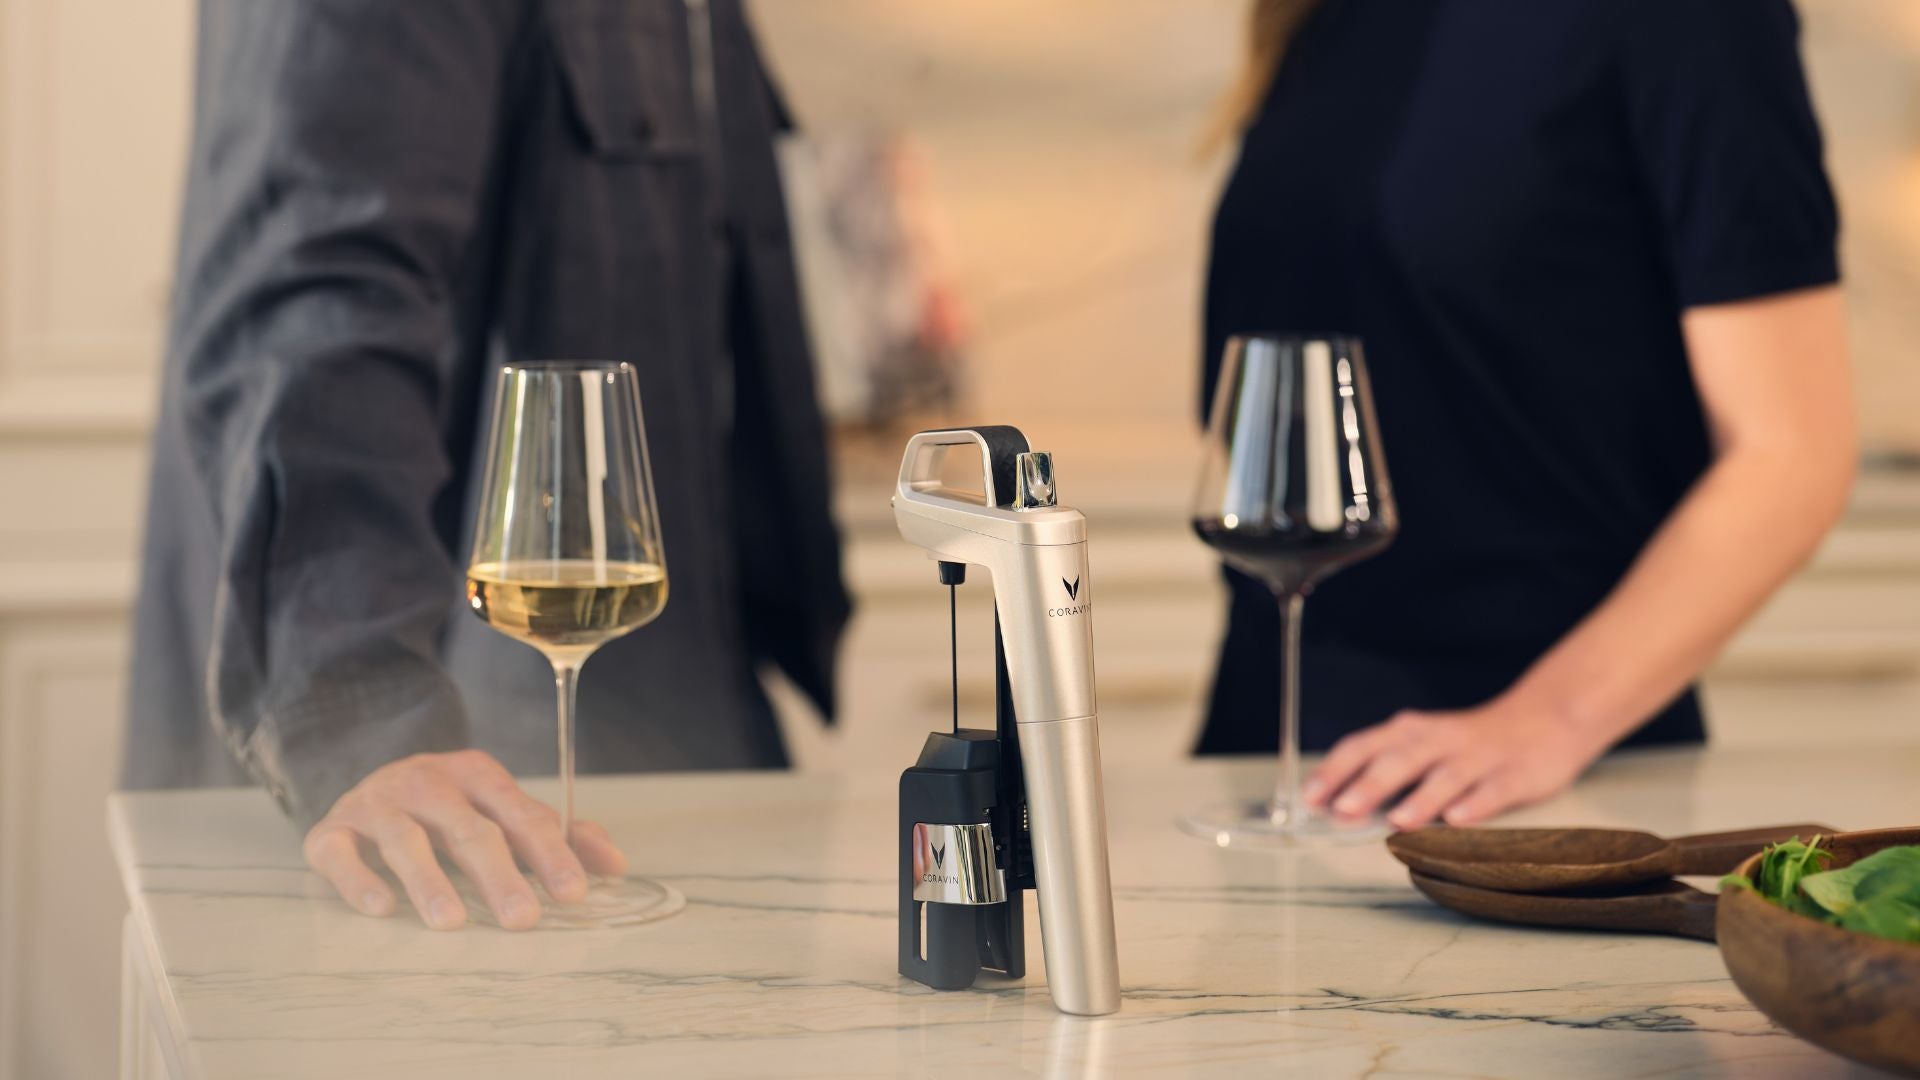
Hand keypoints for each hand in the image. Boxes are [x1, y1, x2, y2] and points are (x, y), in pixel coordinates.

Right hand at [303, 749, 628, 929]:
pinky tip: (381, 909)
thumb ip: (558, 837)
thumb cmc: (448, 810)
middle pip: (468, 828)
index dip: (548, 853)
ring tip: (452, 924)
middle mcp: (426, 782)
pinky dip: (359, 878)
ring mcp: (375, 803)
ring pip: (404, 839)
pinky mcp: (330, 829)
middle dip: (499, 875)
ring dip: (429, 881)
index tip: (572, 894)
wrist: (365, 785)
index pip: (519, 814)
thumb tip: (617, 867)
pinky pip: (340, 851)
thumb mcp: (501, 812)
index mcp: (476, 776)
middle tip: (523, 921)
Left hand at [1302, 699, 1614, 829]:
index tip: (1309, 798)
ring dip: (1421, 797)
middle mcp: (1440, 740)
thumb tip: (1336, 804)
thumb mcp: (1422, 744)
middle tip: (1342, 809)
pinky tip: (1459, 820)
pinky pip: (1493, 791)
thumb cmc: (1468, 742)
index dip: (1335, 770)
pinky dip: (1475, 804)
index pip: (1364, 746)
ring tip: (1398, 820)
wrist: (1545, 718)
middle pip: (1400, 760)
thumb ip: (1384, 769)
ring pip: (1446, 776)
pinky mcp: (1514, 774)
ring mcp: (1478, 757)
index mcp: (1410, 732)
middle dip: (1369, 784)